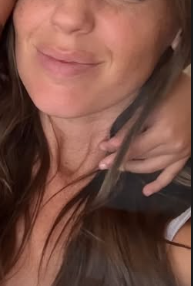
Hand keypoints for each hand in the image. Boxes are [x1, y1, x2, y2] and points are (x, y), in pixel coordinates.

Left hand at [99, 72, 190, 195]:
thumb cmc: (171, 93)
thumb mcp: (148, 106)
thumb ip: (130, 126)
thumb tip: (109, 145)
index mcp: (163, 132)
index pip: (134, 147)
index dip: (116, 151)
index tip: (101, 151)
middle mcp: (173, 146)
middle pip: (142, 159)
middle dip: (121, 161)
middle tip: (103, 163)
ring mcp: (181, 153)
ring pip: (152, 167)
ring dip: (134, 169)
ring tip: (117, 169)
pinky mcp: (185, 155)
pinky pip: (171, 174)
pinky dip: (159, 183)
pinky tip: (146, 192)